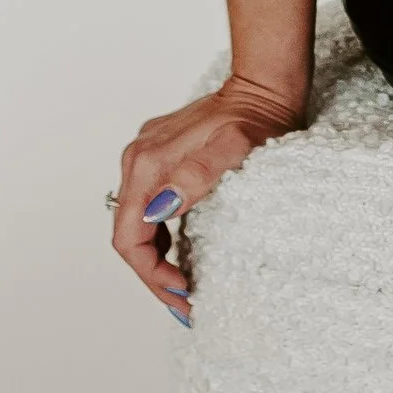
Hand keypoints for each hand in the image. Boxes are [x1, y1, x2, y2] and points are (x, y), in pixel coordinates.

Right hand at [110, 75, 302, 318]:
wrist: (264, 88)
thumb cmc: (258, 118)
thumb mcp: (236, 147)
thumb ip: (196, 176)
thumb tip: (160, 209)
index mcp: (149, 164)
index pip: (130, 235)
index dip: (150, 271)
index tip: (183, 289)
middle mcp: (138, 161)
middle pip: (129, 234)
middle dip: (152, 275)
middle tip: (184, 304)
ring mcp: (147, 158)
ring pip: (136, 223)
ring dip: (154, 260)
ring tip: (182, 288)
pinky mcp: (160, 158)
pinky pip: (147, 207)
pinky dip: (159, 237)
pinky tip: (178, 253)